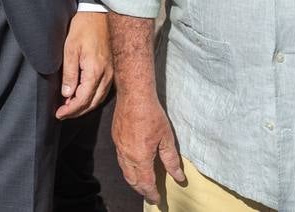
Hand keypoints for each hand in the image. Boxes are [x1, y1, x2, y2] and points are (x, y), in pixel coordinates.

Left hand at [55, 11, 113, 119]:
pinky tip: (83, 96)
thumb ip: (69, 74)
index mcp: (95, 71)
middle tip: (62, 114)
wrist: (99, 13)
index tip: (58, 114)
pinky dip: (92, 98)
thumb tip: (67, 95)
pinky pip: (103, 90)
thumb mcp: (70, 49)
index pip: (83, 100)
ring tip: (70, 107)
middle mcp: (107, 75)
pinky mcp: (113, 69)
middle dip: (77, 111)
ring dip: (85, 106)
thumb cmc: (83, 28)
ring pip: (99, 98)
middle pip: (92, 103)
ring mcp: (112, 73)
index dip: (70, 110)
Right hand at [111, 88, 182, 203]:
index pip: (146, 183)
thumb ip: (171, 160)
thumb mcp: (166, 138)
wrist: (134, 95)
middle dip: (142, 190)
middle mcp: (126, 155)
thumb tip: (178, 177)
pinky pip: (121, 160)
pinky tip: (134, 166)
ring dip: (134, 181)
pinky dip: (128, 168)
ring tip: (143, 184)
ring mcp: (119, 147)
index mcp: (140, 157)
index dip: (152, 194)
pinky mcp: (116, 139)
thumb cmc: (152, 115)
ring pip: (125, 171)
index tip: (158, 200)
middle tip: (151, 195)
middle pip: (132, 180)